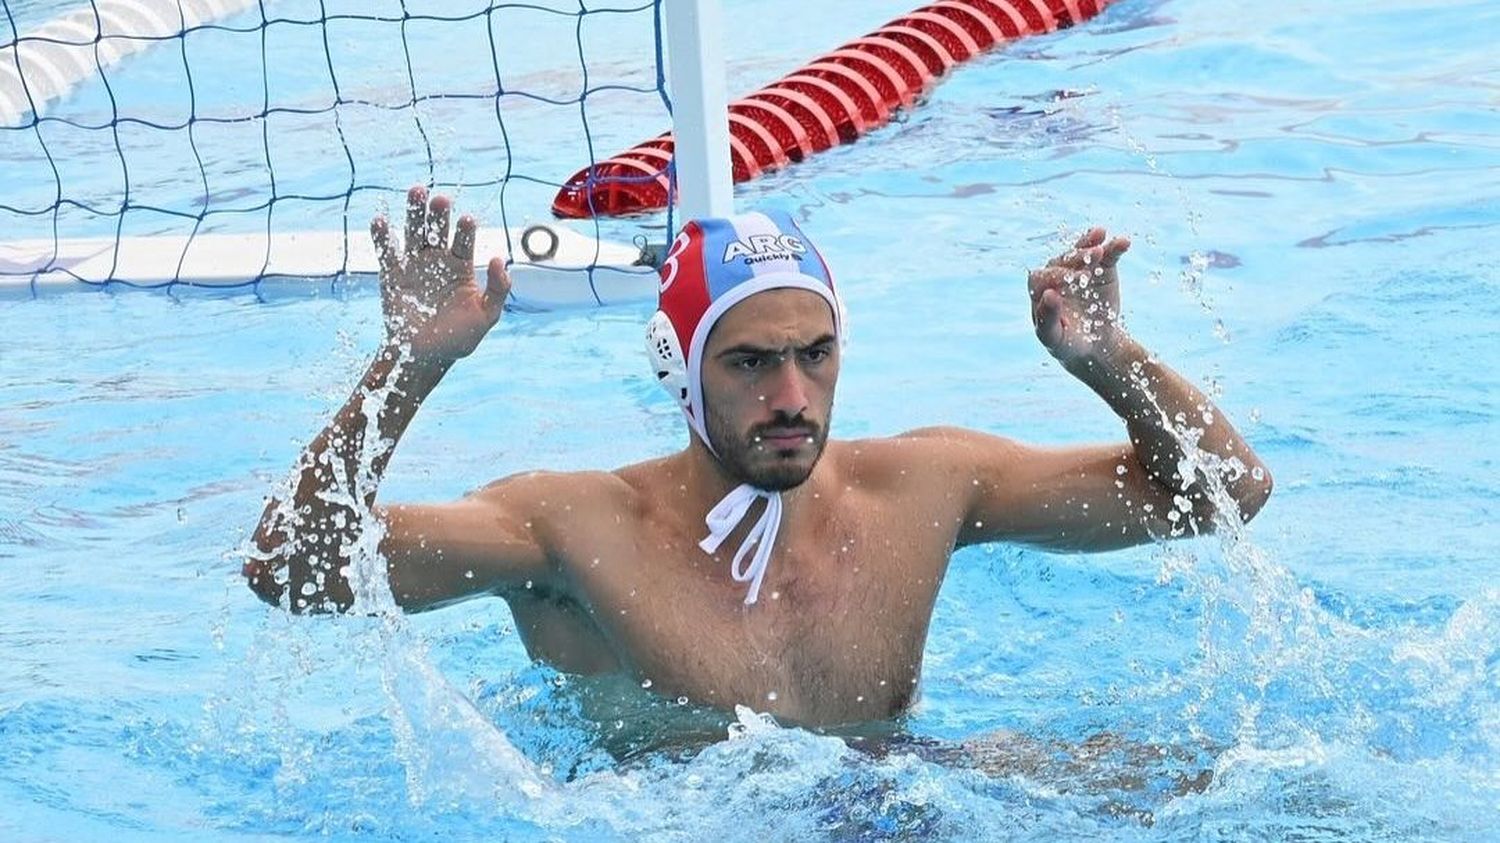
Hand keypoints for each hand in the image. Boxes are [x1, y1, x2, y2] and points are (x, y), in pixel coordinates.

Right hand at [370, 186, 510, 363]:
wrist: (426, 358)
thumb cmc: (459, 338)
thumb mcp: (486, 316)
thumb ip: (498, 289)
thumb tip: (500, 259)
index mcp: (461, 267)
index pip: (464, 242)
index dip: (465, 231)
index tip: (467, 220)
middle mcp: (437, 261)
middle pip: (438, 230)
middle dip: (439, 214)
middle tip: (440, 199)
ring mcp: (413, 266)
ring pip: (413, 233)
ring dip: (414, 213)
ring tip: (416, 192)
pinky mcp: (392, 276)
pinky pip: (386, 253)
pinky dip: (382, 237)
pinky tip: (381, 221)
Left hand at [1027, 227, 1130, 367]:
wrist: (1095, 344)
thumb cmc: (1067, 342)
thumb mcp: (1054, 337)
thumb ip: (1047, 318)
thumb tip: (1049, 294)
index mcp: (1039, 289)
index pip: (1042, 276)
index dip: (1055, 276)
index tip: (1073, 281)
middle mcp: (1057, 273)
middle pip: (1063, 260)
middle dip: (1077, 258)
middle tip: (1093, 257)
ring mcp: (1080, 267)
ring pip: (1083, 250)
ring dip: (1091, 244)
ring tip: (1102, 238)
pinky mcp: (1102, 266)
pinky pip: (1108, 254)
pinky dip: (1115, 247)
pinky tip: (1124, 242)